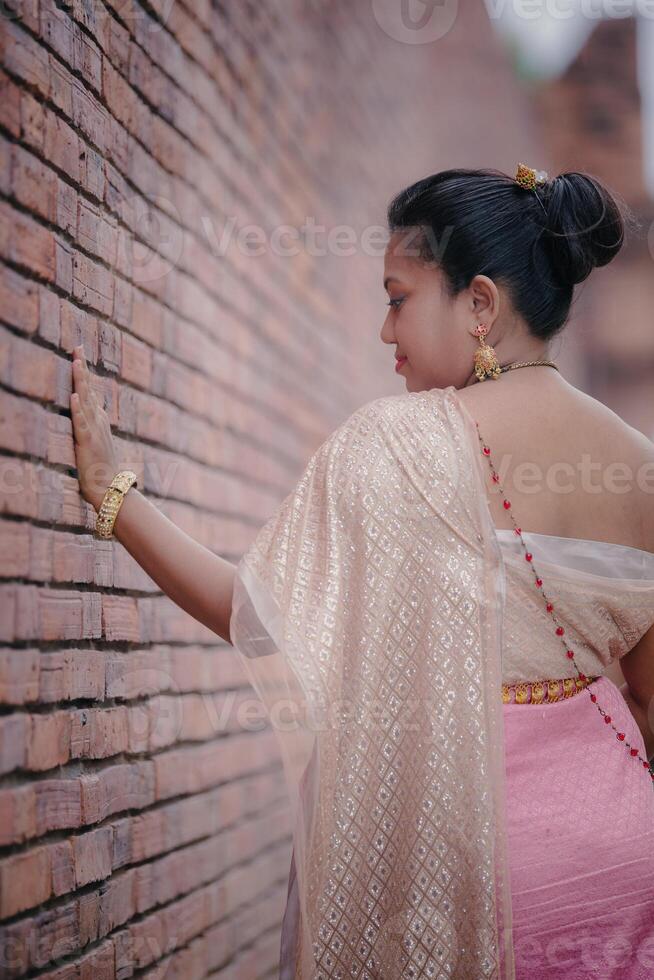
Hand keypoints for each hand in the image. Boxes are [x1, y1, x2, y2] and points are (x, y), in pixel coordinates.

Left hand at [70, 346, 118, 510]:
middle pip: (88, 389)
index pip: (90, 391)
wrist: (111, 489)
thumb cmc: (102, 470)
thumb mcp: (97, 445)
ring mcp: (94, 430)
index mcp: (99, 421)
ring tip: (75, 362)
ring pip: (85, 401)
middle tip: (77, 346)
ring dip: (80, 381)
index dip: (84, 372)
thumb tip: (88, 419)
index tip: (79, 354)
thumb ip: (92, 429)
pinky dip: (78, 409)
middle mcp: (98, 421)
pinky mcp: (88, 442)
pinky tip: (75, 396)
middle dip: (82, 367)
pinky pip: (82, 423)